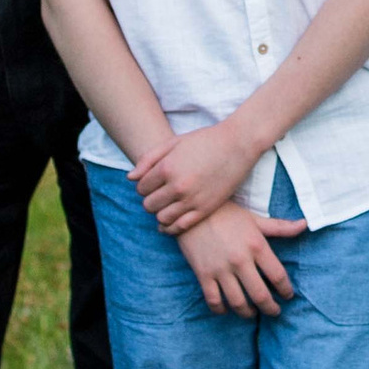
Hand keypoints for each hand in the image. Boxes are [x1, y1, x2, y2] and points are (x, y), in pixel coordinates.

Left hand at [131, 124, 255, 237]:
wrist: (238, 144)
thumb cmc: (205, 140)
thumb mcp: (174, 143)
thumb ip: (149, 159)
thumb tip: (130, 178)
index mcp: (168, 167)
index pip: (141, 188)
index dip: (143, 186)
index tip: (152, 183)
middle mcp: (178, 186)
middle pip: (149, 205)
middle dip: (150, 200)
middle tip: (158, 194)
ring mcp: (192, 200)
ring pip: (162, 218)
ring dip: (159, 214)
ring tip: (166, 205)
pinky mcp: (205, 209)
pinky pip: (180, 227)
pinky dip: (170, 228)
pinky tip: (170, 222)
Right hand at [178, 201, 306, 316]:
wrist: (192, 211)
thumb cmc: (227, 214)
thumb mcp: (255, 219)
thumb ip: (281, 227)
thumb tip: (305, 225)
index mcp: (257, 246)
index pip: (278, 276)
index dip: (286, 290)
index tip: (288, 296)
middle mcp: (240, 261)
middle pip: (260, 295)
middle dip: (271, 308)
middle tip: (275, 312)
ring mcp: (221, 269)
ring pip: (238, 302)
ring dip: (248, 313)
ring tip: (252, 313)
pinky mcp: (203, 275)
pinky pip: (214, 300)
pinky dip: (221, 310)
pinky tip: (226, 309)